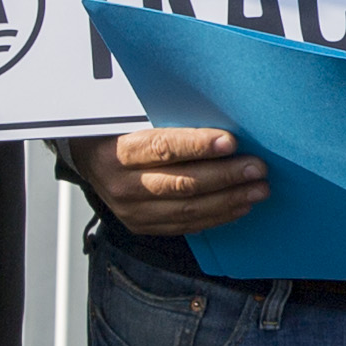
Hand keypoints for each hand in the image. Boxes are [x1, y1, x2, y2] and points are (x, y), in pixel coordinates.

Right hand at [69, 122, 267, 242]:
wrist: (88, 160)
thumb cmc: (119, 133)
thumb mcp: (133, 120)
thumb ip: (169, 122)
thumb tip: (219, 126)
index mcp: (119, 152)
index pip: (163, 149)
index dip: (198, 146)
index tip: (231, 142)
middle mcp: (123, 185)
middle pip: (182, 183)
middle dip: (226, 176)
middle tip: (257, 168)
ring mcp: (132, 211)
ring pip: (188, 209)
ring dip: (229, 200)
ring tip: (257, 189)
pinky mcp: (142, 226)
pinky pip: (185, 225)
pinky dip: (216, 216)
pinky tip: (239, 206)